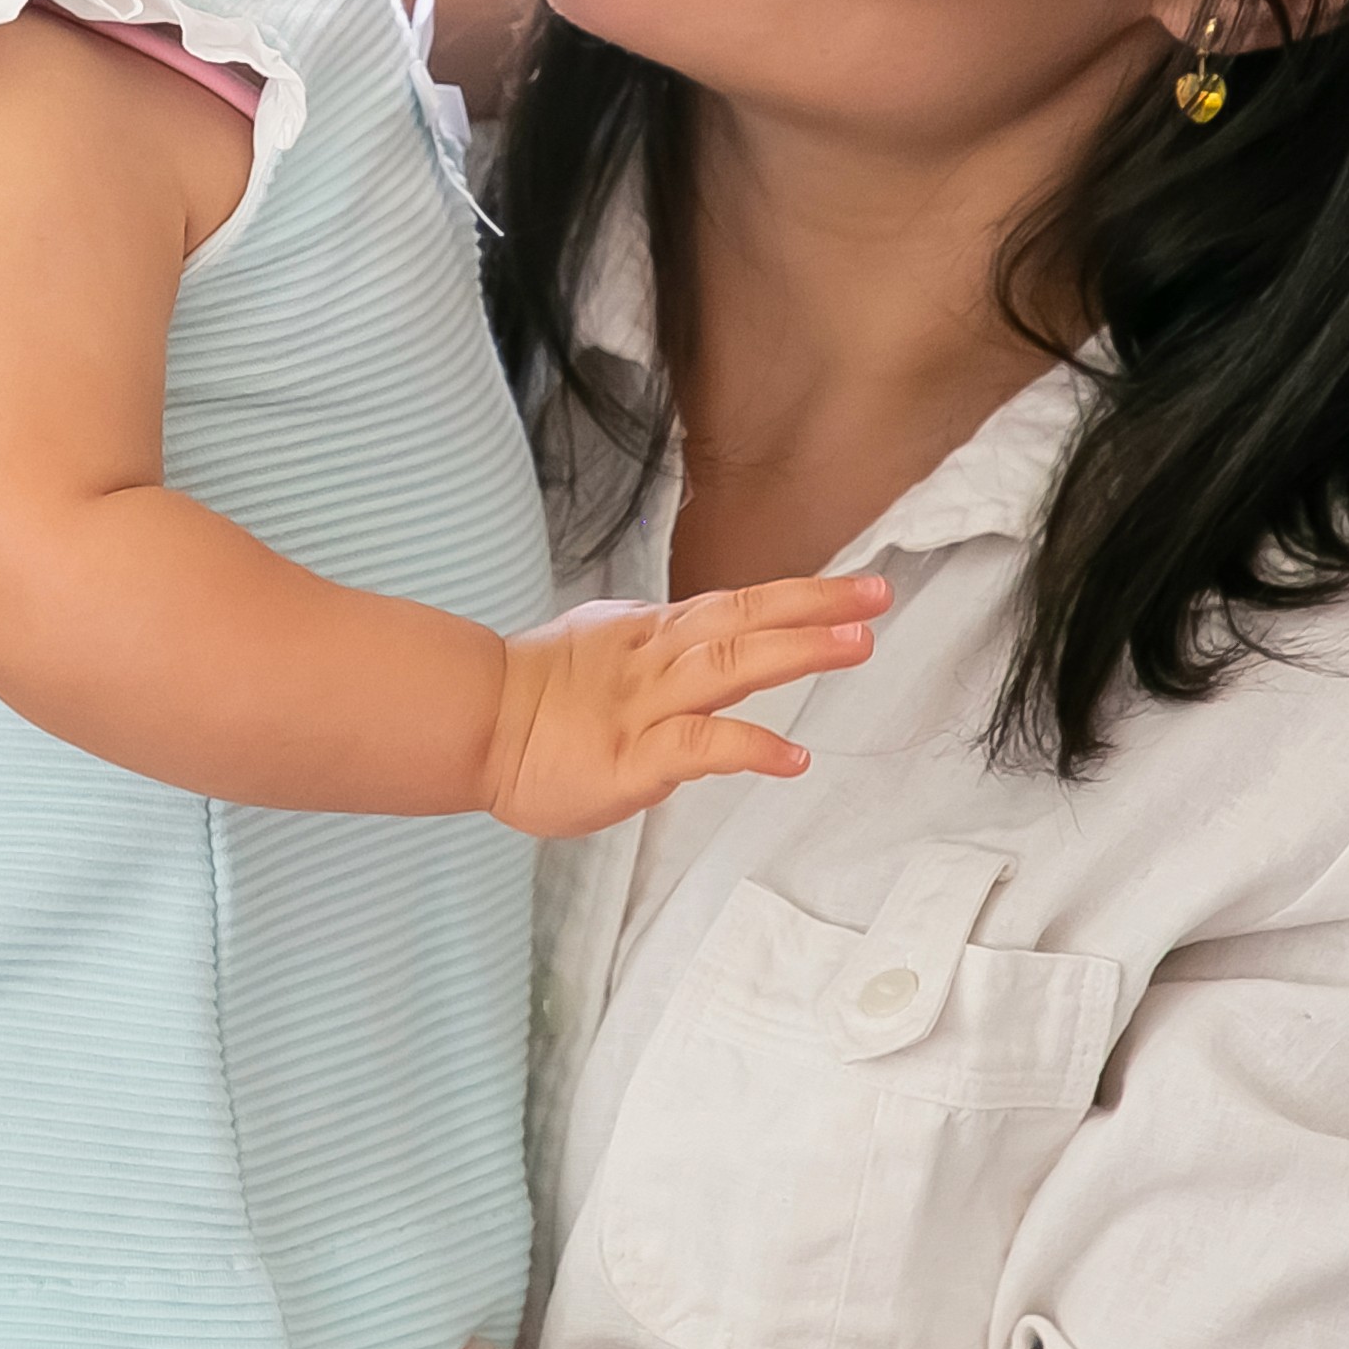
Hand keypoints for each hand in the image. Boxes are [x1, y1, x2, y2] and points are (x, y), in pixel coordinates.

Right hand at [482, 574, 890, 837]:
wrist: (471, 725)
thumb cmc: (532, 699)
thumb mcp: (599, 651)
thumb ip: (650, 651)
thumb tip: (689, 644)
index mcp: (650, 636)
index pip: (734, 606)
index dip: (796, 597)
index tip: (855, 591)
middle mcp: (656, 660)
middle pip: (744, 620)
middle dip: (815, 607)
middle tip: (877, 595)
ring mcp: (646, 706)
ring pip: (730, 667)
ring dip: (797, 652)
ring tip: (857, 643)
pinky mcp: (633, 758)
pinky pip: (700, 747)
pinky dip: (749, 747)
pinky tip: (792, 757)